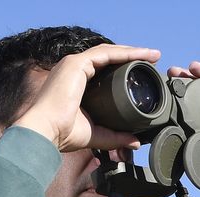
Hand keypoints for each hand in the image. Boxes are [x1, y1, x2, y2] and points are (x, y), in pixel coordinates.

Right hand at [14, 44, 161, 152]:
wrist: (46, 131)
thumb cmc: (63, 133)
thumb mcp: (97, 134)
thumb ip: (116, 137)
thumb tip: (135, 141)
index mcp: (77, 82)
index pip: (104, 68)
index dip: (124, 67)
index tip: (144, 70)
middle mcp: (74, 69)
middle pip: (108, 57)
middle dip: (131, 55)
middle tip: (153, 58)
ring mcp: (73, 64)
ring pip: (108, 51)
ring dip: (131, 51)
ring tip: (151, 54)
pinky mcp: (75, 64)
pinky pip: (104, 53)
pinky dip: (123, 53)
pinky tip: (139, 54)